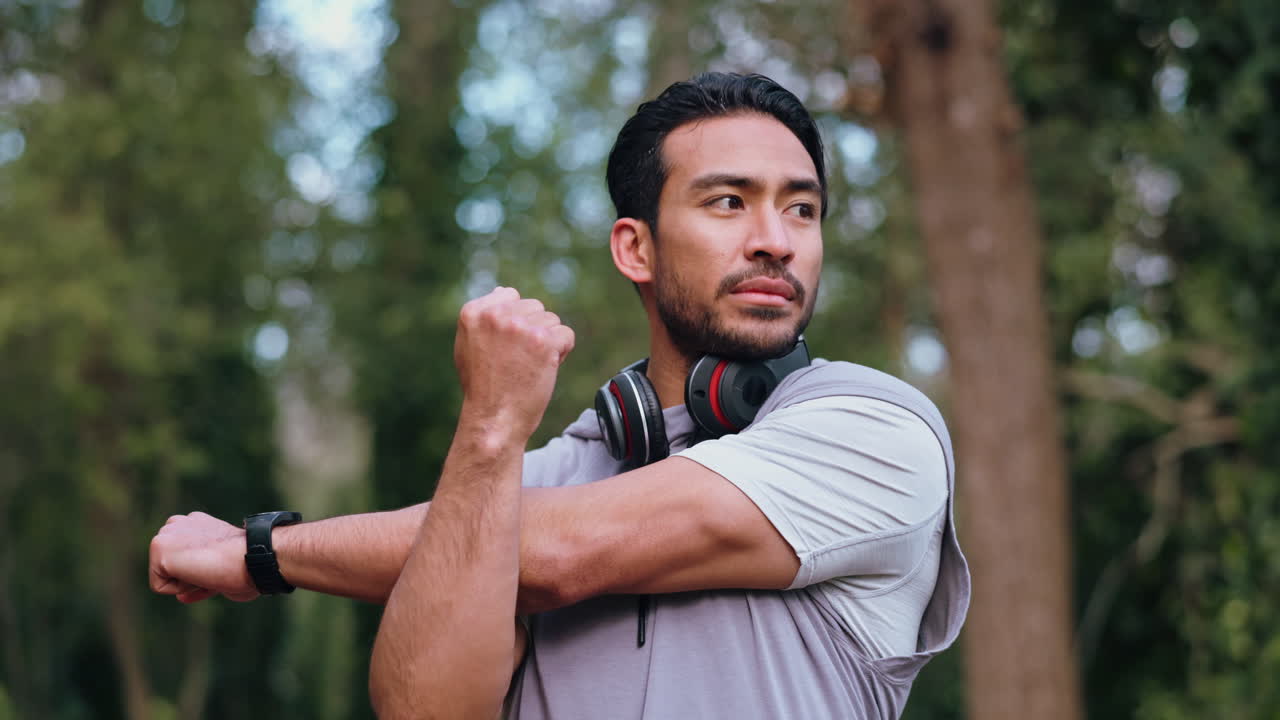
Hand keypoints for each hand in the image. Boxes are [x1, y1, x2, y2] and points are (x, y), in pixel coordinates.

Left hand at [149, 511, 258, 603]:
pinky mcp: (159, 546)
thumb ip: (200, 576)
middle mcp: (180, 523)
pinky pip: (160, 585)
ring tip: (209, 570)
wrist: (252, 557)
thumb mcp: (221, 567)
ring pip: (164, 575)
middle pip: (172, 568)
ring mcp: (168, 532)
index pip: (184, 560)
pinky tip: (200, 572)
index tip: (219, 572)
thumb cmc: (248, 565)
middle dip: (190, 579)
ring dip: (187, 582)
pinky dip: (180, 588)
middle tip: (216, 573)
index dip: (200, 575)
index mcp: (197, 523)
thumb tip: (180, 597)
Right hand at [454, 287, 574, 440]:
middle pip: (533, 307)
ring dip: (548, 342)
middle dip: (533, 331)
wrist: (494, 419)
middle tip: (519, 360)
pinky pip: (566, 335)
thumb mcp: (469, 345)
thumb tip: (503, 291)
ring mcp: (520, 326)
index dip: (515, 322)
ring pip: (552, 320)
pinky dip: (561, 352)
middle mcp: (495, 314)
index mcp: (474, 312)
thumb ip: (484, 318)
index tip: (506, 347)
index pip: (510, 296)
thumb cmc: (483, 387)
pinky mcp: (543, 340)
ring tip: (529, 366)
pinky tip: (543, 369)